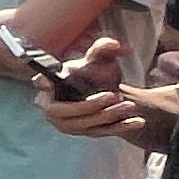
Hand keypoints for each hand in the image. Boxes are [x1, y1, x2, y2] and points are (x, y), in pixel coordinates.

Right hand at [34, 33, 178, 146]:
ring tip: (129, 105)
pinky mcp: (86, 133)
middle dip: (89, 106)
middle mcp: (52, 109)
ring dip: (108, 116)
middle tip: (112, 95)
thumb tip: (113, 45)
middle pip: (65, 112)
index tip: (49, 82)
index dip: (43, 84)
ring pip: (85, 125)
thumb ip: (103, 48)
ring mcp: (68, 124)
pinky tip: (138, 121)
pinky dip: (120, 127)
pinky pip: (102, 132)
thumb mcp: (98, 58)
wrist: (108, 91)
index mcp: (48, 87)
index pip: (41, 84)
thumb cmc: (95, 73)